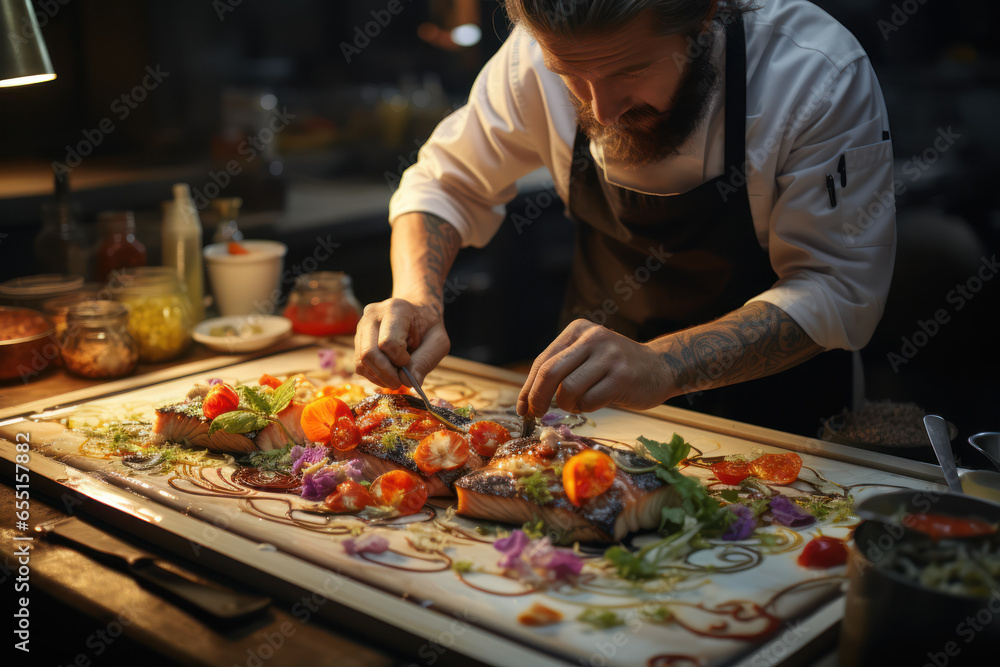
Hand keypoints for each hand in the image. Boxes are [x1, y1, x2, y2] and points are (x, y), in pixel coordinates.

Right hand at [354, 298, 449, 388]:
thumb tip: (408, 382)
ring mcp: (362, 326)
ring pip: (361, 362)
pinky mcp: (357, 339)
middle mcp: (373, 315)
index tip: (410, 360)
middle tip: (400, 382)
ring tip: (396, 377)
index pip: (388, 343)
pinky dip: (373, 375)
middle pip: (369, 353)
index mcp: (396, 310)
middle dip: (386, 374)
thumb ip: (426, 360)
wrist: (416, 315)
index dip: (400, 360)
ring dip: (380, 377)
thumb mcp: (438, 342)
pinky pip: (359, 365)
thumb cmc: (428, 328)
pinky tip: (388, 373)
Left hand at [517, 320, 672, 416]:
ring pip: (568, 389)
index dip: (528, 388)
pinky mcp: (621, 377)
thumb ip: (560, 369)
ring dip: (567, 404)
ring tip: (578, 403)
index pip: (542, 360)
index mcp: (578, 330)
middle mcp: (592, 338)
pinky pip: (589, 401)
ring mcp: (608, 356)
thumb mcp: (586, 356)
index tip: (523, 407)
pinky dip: (586, 408)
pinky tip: (595, 402)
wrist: (660, 367)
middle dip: (537, 398)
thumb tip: (527, 400)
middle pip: (549, 372)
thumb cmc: (614, 367)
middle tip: (536, 414)